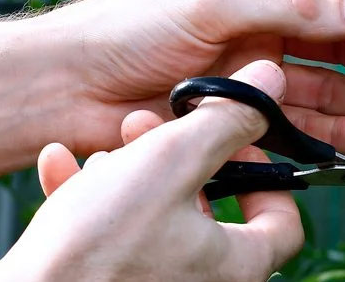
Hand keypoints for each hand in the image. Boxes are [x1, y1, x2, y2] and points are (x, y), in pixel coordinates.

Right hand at [0, 61, 303, 281]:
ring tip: (104, 149)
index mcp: (235, 266)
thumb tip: (271, 82)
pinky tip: (61, 165)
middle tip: (147, 129)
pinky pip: (111, 239)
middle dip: (174, 157)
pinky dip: (91, 201)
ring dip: (128, 172)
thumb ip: (226, 120)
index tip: (230, 142)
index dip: (263, 173)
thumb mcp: (169, 161)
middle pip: (208, 209)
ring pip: (154, 216)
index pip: (283, 222)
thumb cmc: (95, 246)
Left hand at [36, 0, 344, 155]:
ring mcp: (252, 71)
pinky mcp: (239, 114)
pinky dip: (330, 132)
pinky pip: (296, 122)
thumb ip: (291, 8)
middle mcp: (260, 25)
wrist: (69, 84)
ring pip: (322, 88)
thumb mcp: (215, 3)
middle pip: (335, 45)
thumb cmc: (131, 25)